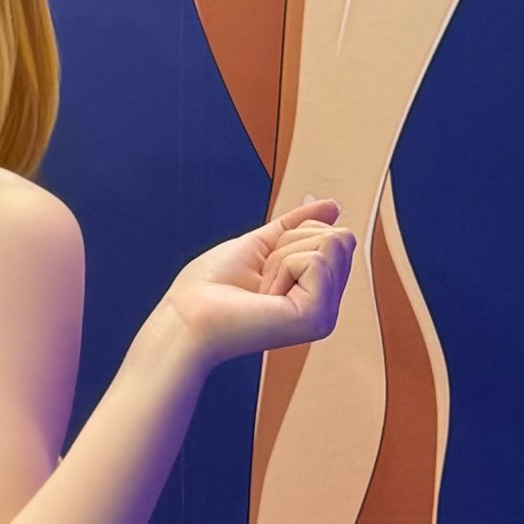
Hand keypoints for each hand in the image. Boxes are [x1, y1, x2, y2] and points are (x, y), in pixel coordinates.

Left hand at [158, 197, 355, 364]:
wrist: (186, 317)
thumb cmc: (211, 287)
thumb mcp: (260, 244)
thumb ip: (297, 225)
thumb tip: (333, 206)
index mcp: (316, 292)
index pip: (335, 235)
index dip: (291, 237)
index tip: (262, 268)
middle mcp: (327, 307)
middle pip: (338, 236)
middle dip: (290, 244)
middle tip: (260, 278)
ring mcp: (325, 315)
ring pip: (329, 244)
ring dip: (282, 257)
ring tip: (260, 289)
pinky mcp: (317, 317)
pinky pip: (315, 260)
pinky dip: (281, 267)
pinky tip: (264, 297)